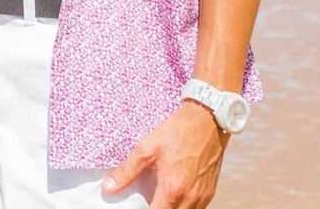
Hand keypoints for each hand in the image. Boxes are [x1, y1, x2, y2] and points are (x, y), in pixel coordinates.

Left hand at [102, 100, 228, 207]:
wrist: (207, 119)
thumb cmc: (178, 131)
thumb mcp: (147, 148)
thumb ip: (127, 171)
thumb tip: (109, 187)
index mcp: (173, 189)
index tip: (138, 206)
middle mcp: (190, 198)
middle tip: (148, 201)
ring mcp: (202, 196)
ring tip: (160, 198)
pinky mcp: (210, 192)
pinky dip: (184, 207)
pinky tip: (175, 196)